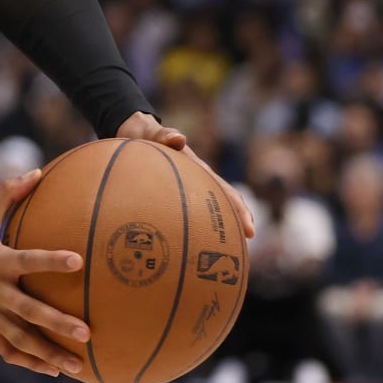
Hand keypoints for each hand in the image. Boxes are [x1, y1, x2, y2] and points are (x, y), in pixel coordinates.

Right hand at [0, 170, 89, 376]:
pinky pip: (4, 348)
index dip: (51, 260)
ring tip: (76, 366)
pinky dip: (27, 360)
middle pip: (28, 310)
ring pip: (19, 337)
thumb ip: (9, 195)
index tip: (78, 261)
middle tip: (87, 333)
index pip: (27, 260)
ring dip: (48, 352)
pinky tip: (50, 369)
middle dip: (57, 323)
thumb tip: (37, 171)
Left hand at [116, 112, 256, 237]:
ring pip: (204, 210)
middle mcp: (196, 180)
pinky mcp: (167, 192)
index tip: (249, 231)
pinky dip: (186, 226)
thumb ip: (164, 135)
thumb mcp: (154, 134)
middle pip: (221, 204)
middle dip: (235, 223)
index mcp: (197, 169)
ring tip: (221, 250)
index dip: (239, 211)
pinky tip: (181, 242)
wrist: (133, 133)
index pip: (224, 192)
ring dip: (215, 227)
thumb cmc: (146, 134)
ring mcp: (183, 188)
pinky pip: (181, 211)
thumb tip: (178, 138)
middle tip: (244, 246)